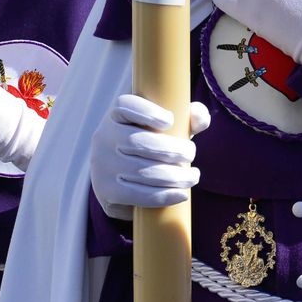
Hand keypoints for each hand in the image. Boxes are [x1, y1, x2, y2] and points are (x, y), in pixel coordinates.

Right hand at [91, 95, 211, 221]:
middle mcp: (104, 137)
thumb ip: (188, 117)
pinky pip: (137, 195)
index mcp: (116, 115)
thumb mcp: (168, 127)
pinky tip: (183, 194)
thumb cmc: (153, 143)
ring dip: (174, 175)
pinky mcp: (107, 191)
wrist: (123, 176)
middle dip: (172, 150)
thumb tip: (199, 118)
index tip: (170, 120)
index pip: (124, 105)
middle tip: (191, 154)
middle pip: (138, 142)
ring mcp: (102, 165)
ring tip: (193, 176)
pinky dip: (164, 196)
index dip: (147, 112)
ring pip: (140, 170)